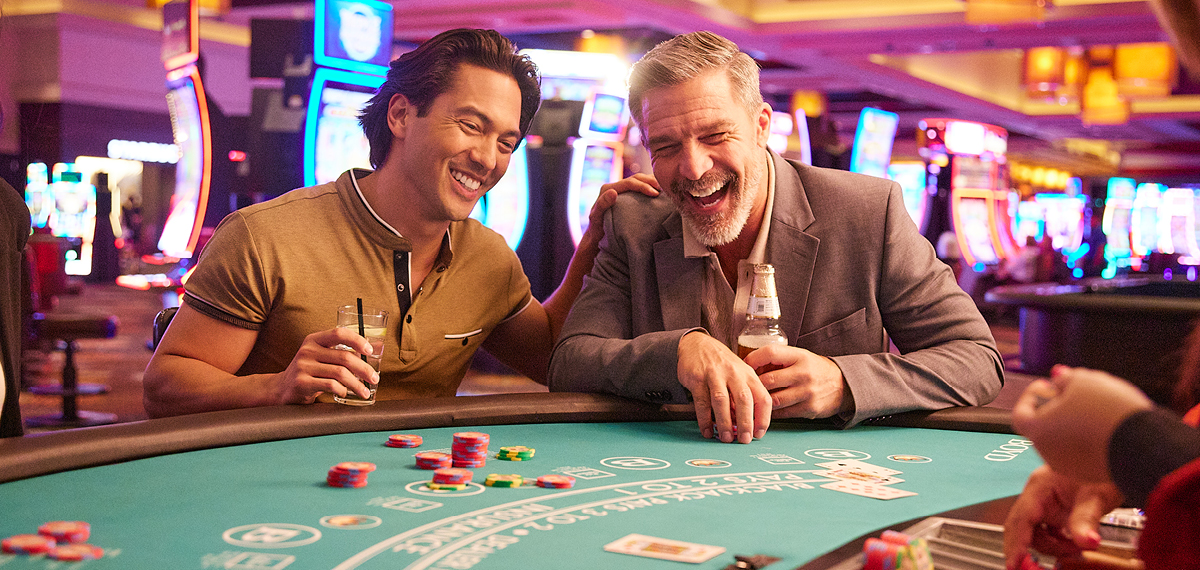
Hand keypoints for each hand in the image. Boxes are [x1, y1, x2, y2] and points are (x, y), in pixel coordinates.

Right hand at [272, 328, 378, 403]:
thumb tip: (375, 348)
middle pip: (344, 357)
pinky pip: (330, 385)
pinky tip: (345, 393)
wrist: (281, 388)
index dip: (357, 340)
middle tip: (374, 379)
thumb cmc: (308, 372)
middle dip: (364, 369)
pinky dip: (342, 390)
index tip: (370, 351)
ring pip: (340, 373)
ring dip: (357, 384)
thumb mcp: (321, 356)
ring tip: (365, 391)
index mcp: (314, 340)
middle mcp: (308, 350)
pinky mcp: (301, 382)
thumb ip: (342, 352)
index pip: (339, 333)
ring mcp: (303, 366)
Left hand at [577, 174, 660, 255]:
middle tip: (663, 189)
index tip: (655, 193)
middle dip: (650, 181)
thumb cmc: (596, 229)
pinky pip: (640, 187)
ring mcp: (622, 190)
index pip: (629, 182)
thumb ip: (602, 205)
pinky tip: (661, 192)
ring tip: (665, 188)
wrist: (597, 235)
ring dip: (652, 182)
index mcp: (608, 189)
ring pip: (640, 180)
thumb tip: (613, 192)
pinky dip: (651, 187)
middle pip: (636, 178)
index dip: (643, 186)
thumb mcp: (596, 218)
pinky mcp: (627, 196)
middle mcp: (615, 187)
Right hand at [677, 331, 771, 443]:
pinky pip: (701, 402)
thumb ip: (744, 398)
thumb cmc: (722, 364)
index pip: (763, 398)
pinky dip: (704, 419)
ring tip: (726, 438)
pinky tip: (707, 430)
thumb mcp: (739, 375)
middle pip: (744, 400)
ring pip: (722, 401)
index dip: (763, 418)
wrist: (697, 344)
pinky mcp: (697, 378)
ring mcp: (715, 375)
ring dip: (725, 422)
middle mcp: (734, 373)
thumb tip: (745, 425)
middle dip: (746, 423)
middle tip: (744, 440)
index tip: (759, 434)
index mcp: (749, 375)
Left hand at [744, 344, 847, 418]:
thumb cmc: (815, 369)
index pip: (770, 353)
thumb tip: (749, 366)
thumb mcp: (801, 357)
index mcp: (800, 356)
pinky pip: (783, 413)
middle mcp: (803, 373)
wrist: (844, 385)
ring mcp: (807, 392)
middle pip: (768, 380)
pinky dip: (772, 413)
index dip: (753, 358)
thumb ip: (779, 360)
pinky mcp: (809, 409)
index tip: (744, 365)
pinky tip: (766, 410)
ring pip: (773, 399)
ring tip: (752, 400)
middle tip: (744, 388)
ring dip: (761, 401)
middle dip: (753, 385)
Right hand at [1003, 465, 1123, 569]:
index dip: (1015, 543)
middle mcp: (1037, 494)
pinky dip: (1056, 542)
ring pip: (1035, 532)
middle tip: (1033, 567)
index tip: (1013, 563)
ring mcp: (1044, 502)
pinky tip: (1071, 545)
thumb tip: (1087, 542)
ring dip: (1052, 546)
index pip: (1021, 519)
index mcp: (1040, 487)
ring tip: (1074, 549)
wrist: (1113, 461)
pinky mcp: (1054, 509)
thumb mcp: (1096, 496)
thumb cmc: (1103, 469)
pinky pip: (1046, 530)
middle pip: (1022, 527)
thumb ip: (1086, 520)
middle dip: (1029, 548)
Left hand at [1012, 365, 1152, 481]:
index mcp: (1037, 430)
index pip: (1021, 413)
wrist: (1144, 444)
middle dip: (1055, 408)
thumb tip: (1058, 377)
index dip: (1032, 396)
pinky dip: (1088, 438)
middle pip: (1043, 427)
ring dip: (1073, 423)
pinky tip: (1107, 425)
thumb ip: (1065, 378)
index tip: (1048, 385)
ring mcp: (1070, 467)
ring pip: (1064, 441)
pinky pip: (1082, 453)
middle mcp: (1048, 453)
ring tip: (1096, 407)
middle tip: (1074, 393)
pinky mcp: (1091, 475)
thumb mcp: (1083, 381)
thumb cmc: (1108, 410)